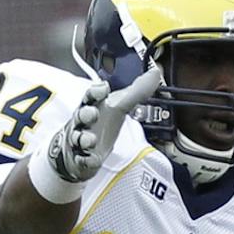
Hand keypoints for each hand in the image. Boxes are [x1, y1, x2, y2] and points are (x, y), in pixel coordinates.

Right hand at [45, 68, 161, 186]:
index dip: (96, 91)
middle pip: (81, 114)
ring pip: (79, 138)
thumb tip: (154, 74)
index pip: (91, 95)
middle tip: (93, 113)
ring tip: (91, 140)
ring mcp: (79, 140)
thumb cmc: (100, 123)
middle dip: (86, 113)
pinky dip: (86, 160)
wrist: (81, 149)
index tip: (103, 88)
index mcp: (92, 105)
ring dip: (84, 138)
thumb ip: (136, 91)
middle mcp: (83, 121)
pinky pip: (82, 159)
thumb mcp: (118, 106)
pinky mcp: (81, 158)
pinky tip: (91, 160)